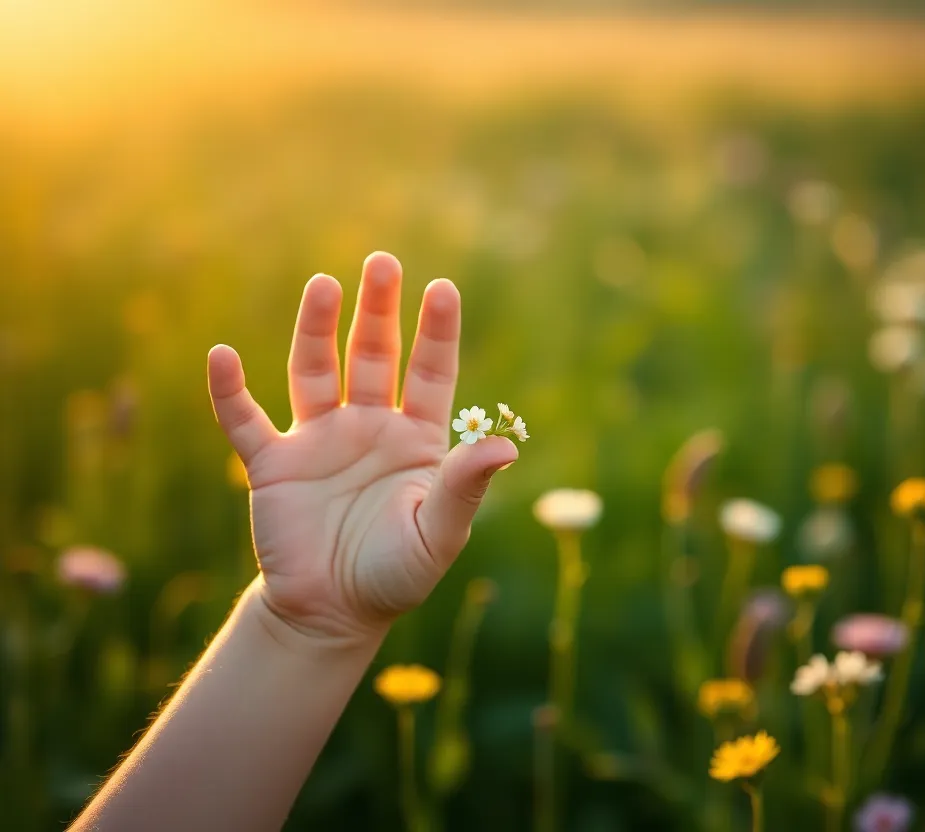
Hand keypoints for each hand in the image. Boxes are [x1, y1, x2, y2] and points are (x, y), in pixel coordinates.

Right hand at [206, 252, 517, 643]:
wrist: (334, 614)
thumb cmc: (396, 573)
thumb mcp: (439, 533)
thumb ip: (465, 487)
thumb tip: (507, 447)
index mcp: (415, 438)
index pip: (430, 373)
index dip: (435, 332)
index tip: (442, 287)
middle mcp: (369, 427)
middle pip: (374, 355)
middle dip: (378, 310)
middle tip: (382, 261)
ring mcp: (319, 440)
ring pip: (316, 371)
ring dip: (317, 329)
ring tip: (323, 284)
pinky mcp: (273, 466)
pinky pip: (246, 422)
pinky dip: (231, 392)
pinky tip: (222, 357)